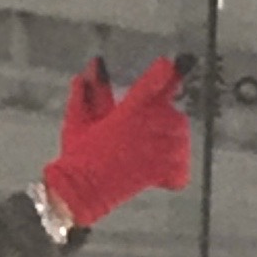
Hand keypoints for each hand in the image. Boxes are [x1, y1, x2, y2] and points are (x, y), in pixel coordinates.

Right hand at [41, 54, 189, 228]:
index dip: (161, 73)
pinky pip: (179, 170)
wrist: (78, 191)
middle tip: (155, 118)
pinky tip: (165, 164)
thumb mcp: (78, 120)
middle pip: (172, 114)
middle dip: (166, 113)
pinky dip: (176, 167)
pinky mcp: (156, 177)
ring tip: (161, 139)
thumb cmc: (77, 154)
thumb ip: (87, 93)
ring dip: (174, 137)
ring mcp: (153, 156)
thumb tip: (94, 65)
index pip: (148, 88)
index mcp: (125, 116)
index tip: (167, 65)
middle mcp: (143, 133)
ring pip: (180, 139)